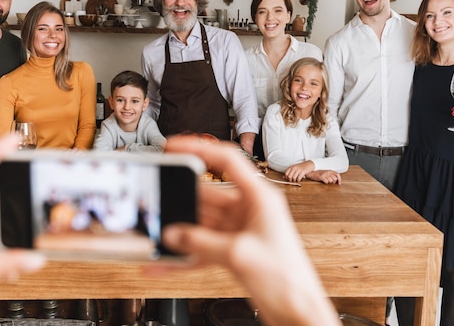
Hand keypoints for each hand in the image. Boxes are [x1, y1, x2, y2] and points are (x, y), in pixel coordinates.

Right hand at [145, 135, 340, 325]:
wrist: (297, 311)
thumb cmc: (287, 279)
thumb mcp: (240, 255)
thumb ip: (201, 243)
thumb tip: (173, 234)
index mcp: (259, 197)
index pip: (227, 160)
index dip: (199, 148)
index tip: (175, 146)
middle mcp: (248, 209)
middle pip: (207, 192)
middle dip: (182, 196)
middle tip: (158, 192)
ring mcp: (239, 230)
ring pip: (200, 221)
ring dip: (180, 229)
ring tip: (156, 232)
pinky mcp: (232, 250)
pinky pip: (201, 247)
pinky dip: (184, 255)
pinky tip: (164, 263)